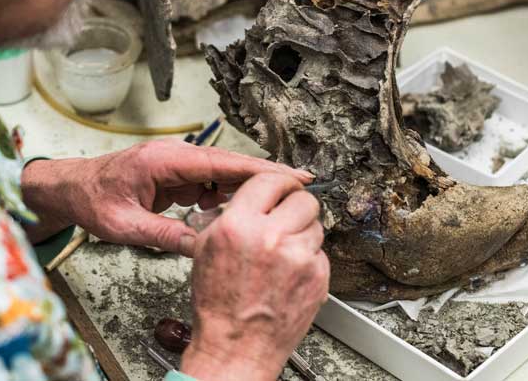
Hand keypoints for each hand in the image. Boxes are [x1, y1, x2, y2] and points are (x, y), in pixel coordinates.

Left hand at [19, 139, 312, 252]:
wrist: (71, 189)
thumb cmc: (91, 200)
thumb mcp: (124, 225)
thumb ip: (162, 234)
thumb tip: (200, 247)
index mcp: (162, 161)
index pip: (221, 163)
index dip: (260, 169)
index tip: (291, 174)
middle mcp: (173, 156)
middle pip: (229, 164)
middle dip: (265, 176)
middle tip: (301, 187)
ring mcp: (175, 163)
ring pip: (222, 174)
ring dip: (245, 189)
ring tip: (272, 206)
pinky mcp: (175, 174)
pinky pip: (209, 182)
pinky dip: (224, 195)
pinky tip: (234, 212)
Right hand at [180, 173, 328, 380]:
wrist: (236, 346)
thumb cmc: (218, 305)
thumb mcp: (206, 250)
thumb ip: (229, 218)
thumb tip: (250, 199)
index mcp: (239, 226)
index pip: (270, 180)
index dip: (279, 182)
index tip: (283, 186)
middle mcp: (272, 238)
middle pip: (303, 199)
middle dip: (294, 206)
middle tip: (286, 217)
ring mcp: (299, 258)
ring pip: (316, 225)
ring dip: (303, 232)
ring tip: (284, 251)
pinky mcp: (318, 277)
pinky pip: (321, 252)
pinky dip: (309, 258)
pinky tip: (290, 272)